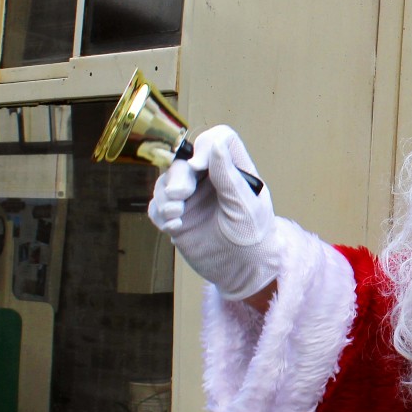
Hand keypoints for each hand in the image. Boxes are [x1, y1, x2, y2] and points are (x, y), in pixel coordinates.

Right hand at [147, 125, 279, 299]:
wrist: (243, 271)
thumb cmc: (254, 237)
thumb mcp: (246, 207)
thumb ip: (229, 176)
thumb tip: (215, 144)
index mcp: (233, 170)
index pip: (218, 140)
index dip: (205, 146)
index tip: (198, 166)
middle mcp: (210, 179)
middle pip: (184, 161)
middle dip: (178, 176)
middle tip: (180, 196)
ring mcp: (191, 197)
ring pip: (166, 181)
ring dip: (166, 196)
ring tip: (177, 215)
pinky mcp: (177, 216)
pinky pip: (157, 206)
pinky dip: (160, 213)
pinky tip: (174, 227)